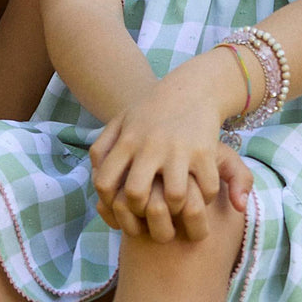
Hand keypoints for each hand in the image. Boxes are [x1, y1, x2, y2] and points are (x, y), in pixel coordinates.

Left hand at [90, 61, 232, 241]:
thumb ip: (102, 148)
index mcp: (127, 140)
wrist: (193, 88)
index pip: (104, 183)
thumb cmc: (153, 111)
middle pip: (136, 195)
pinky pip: (207, 189)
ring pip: (174, 197)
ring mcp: (179, 150)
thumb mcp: (122, 121)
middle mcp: (150, 146)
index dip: (109, 203)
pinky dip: (206, 198)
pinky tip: (202, 193)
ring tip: (178, 207)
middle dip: (142, 212)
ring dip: (177, 209)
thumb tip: (95, 179)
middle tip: (151, 213)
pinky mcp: (205, 152)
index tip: (122, 206)